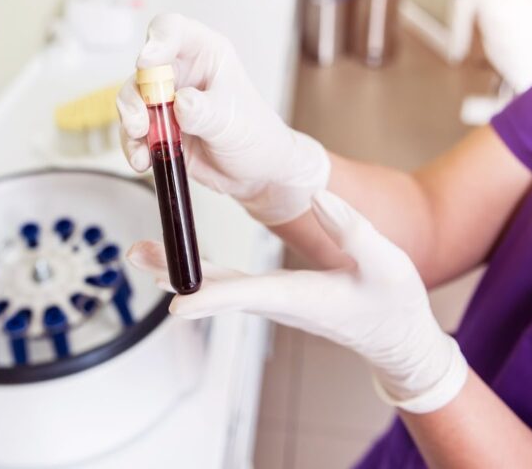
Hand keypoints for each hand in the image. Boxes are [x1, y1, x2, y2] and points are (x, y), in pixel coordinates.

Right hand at [116, 13, 329, 224]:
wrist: (255, 171)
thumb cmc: (253, 134)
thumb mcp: (231, 120)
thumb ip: (204, 111)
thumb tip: (179, 103)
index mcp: (204, 53)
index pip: (172, 30)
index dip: (156, 41)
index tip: (146, 62)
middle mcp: (180, 71)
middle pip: (143, 69)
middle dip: (136, 96)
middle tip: (141, 122)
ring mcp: (166, 100)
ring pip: (132, 100)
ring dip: (131, 123)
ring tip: (141, 144)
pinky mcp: (157, 127)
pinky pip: (133, 131)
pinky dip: (133, 146)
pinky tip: (143, 160)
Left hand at [126, 190, 467, 412]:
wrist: (397, 339)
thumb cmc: (394, 304)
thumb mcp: (387, 263)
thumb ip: (353, 229)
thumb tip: (318, 193)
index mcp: (302, 298)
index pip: (249, 296)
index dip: (211, 298)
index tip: (176, 303)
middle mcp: (278, 304)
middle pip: (217, 290)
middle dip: (174, 274)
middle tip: (135, 255)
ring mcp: (274, 302)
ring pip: (218, 287)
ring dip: (178, 270)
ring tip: (140, 252)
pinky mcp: (275, 297)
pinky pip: (229, 284)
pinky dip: (200, 270)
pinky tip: (179, 260)